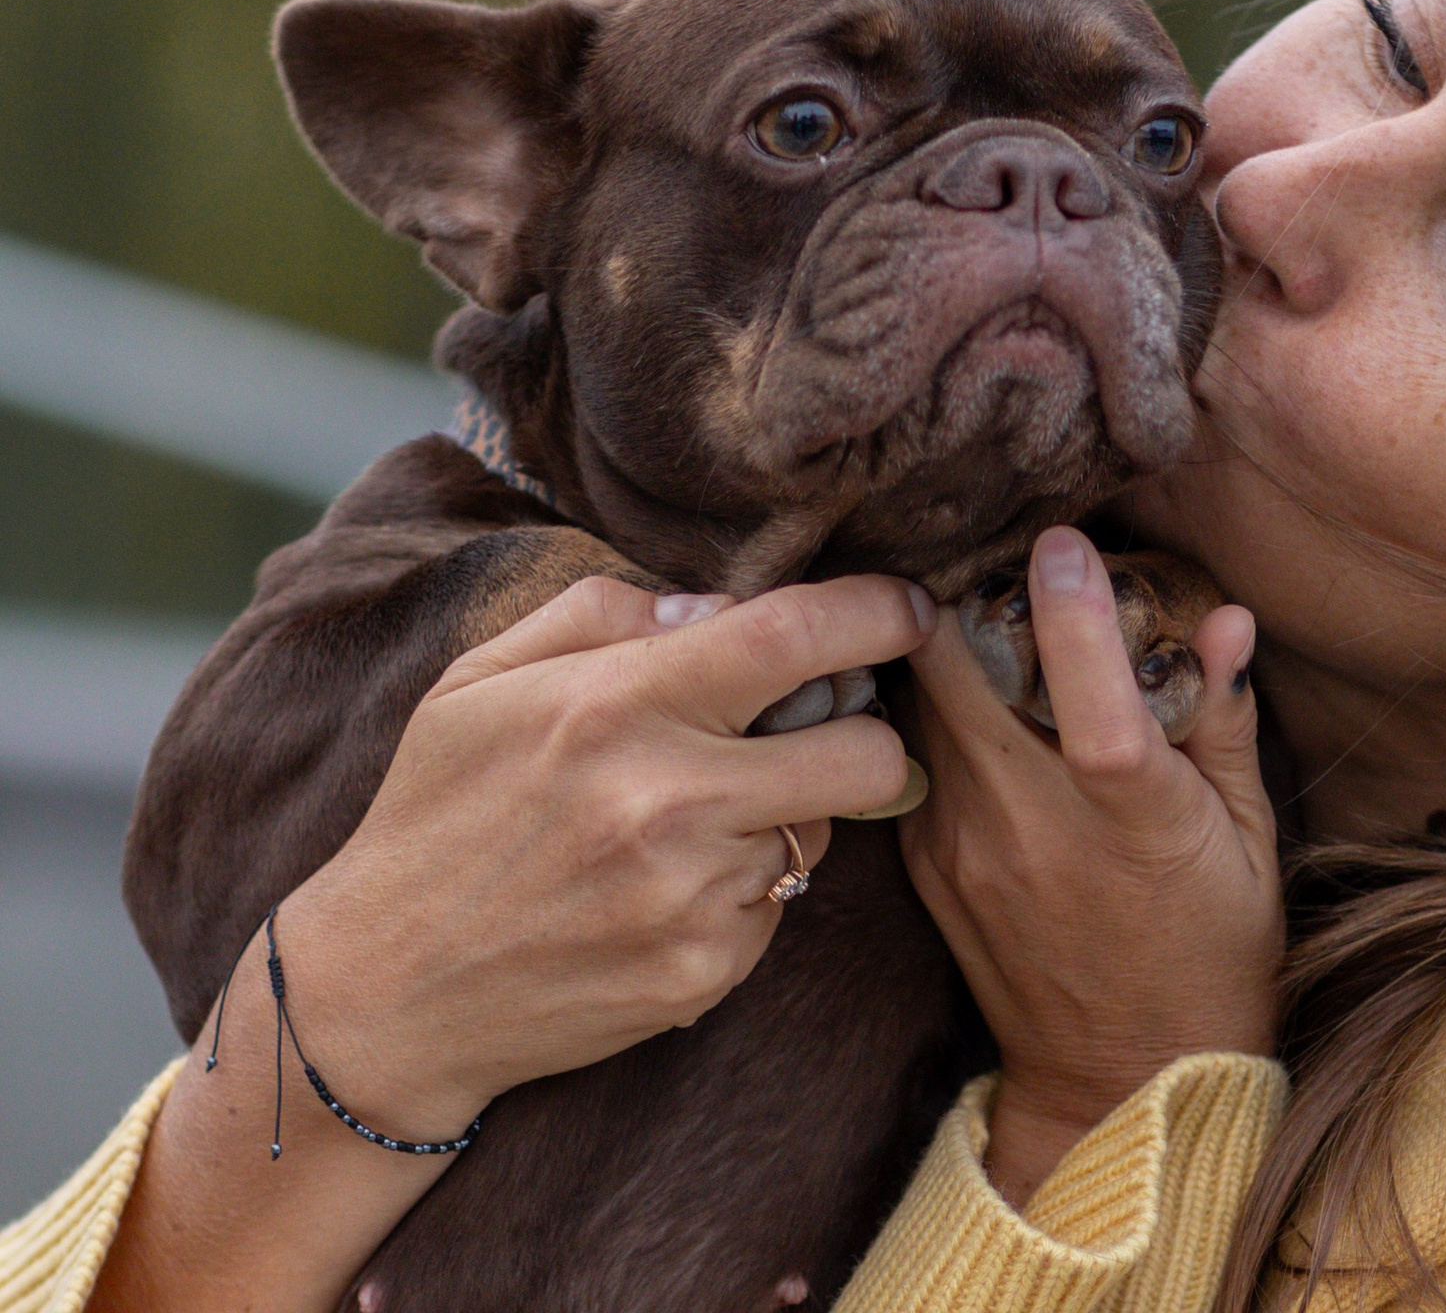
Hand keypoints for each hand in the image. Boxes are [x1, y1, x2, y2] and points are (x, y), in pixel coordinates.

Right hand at [281, 573, 929, 1133]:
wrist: (381, 993)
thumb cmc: (436, 814)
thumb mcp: (481, 681)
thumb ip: (603, 614)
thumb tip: (719, 605)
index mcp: (617, 705)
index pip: (796, 638)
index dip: (878, 614)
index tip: (911, 608)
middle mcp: (668, 801)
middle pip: (867, 754)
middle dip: (866, 733)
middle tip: (817, 729)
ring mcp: (691, 897)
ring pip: (820, 833)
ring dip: (781, 817)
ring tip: (682, 824)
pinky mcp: (702, 974)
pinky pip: (775, 908)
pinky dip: (739, 893)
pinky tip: (657, 893)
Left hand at [901, 526, 1277, 1204]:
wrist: (1121, 1082)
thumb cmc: (1213, 951)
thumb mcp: (1251, 842)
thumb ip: (1226, 725)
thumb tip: (1225, 618)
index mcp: (1132, 820)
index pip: (1092, 705)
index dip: (1073, 615)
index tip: (1062, 541)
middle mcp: (1034, 827)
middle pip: (958, 677)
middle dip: (970, 595)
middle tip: (997, 552)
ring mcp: (965, 846)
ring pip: (921, 701)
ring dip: (943, 642)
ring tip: (978, 603)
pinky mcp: (925, 862)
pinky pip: (913, 752)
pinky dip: (932, 705)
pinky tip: (964, 686)